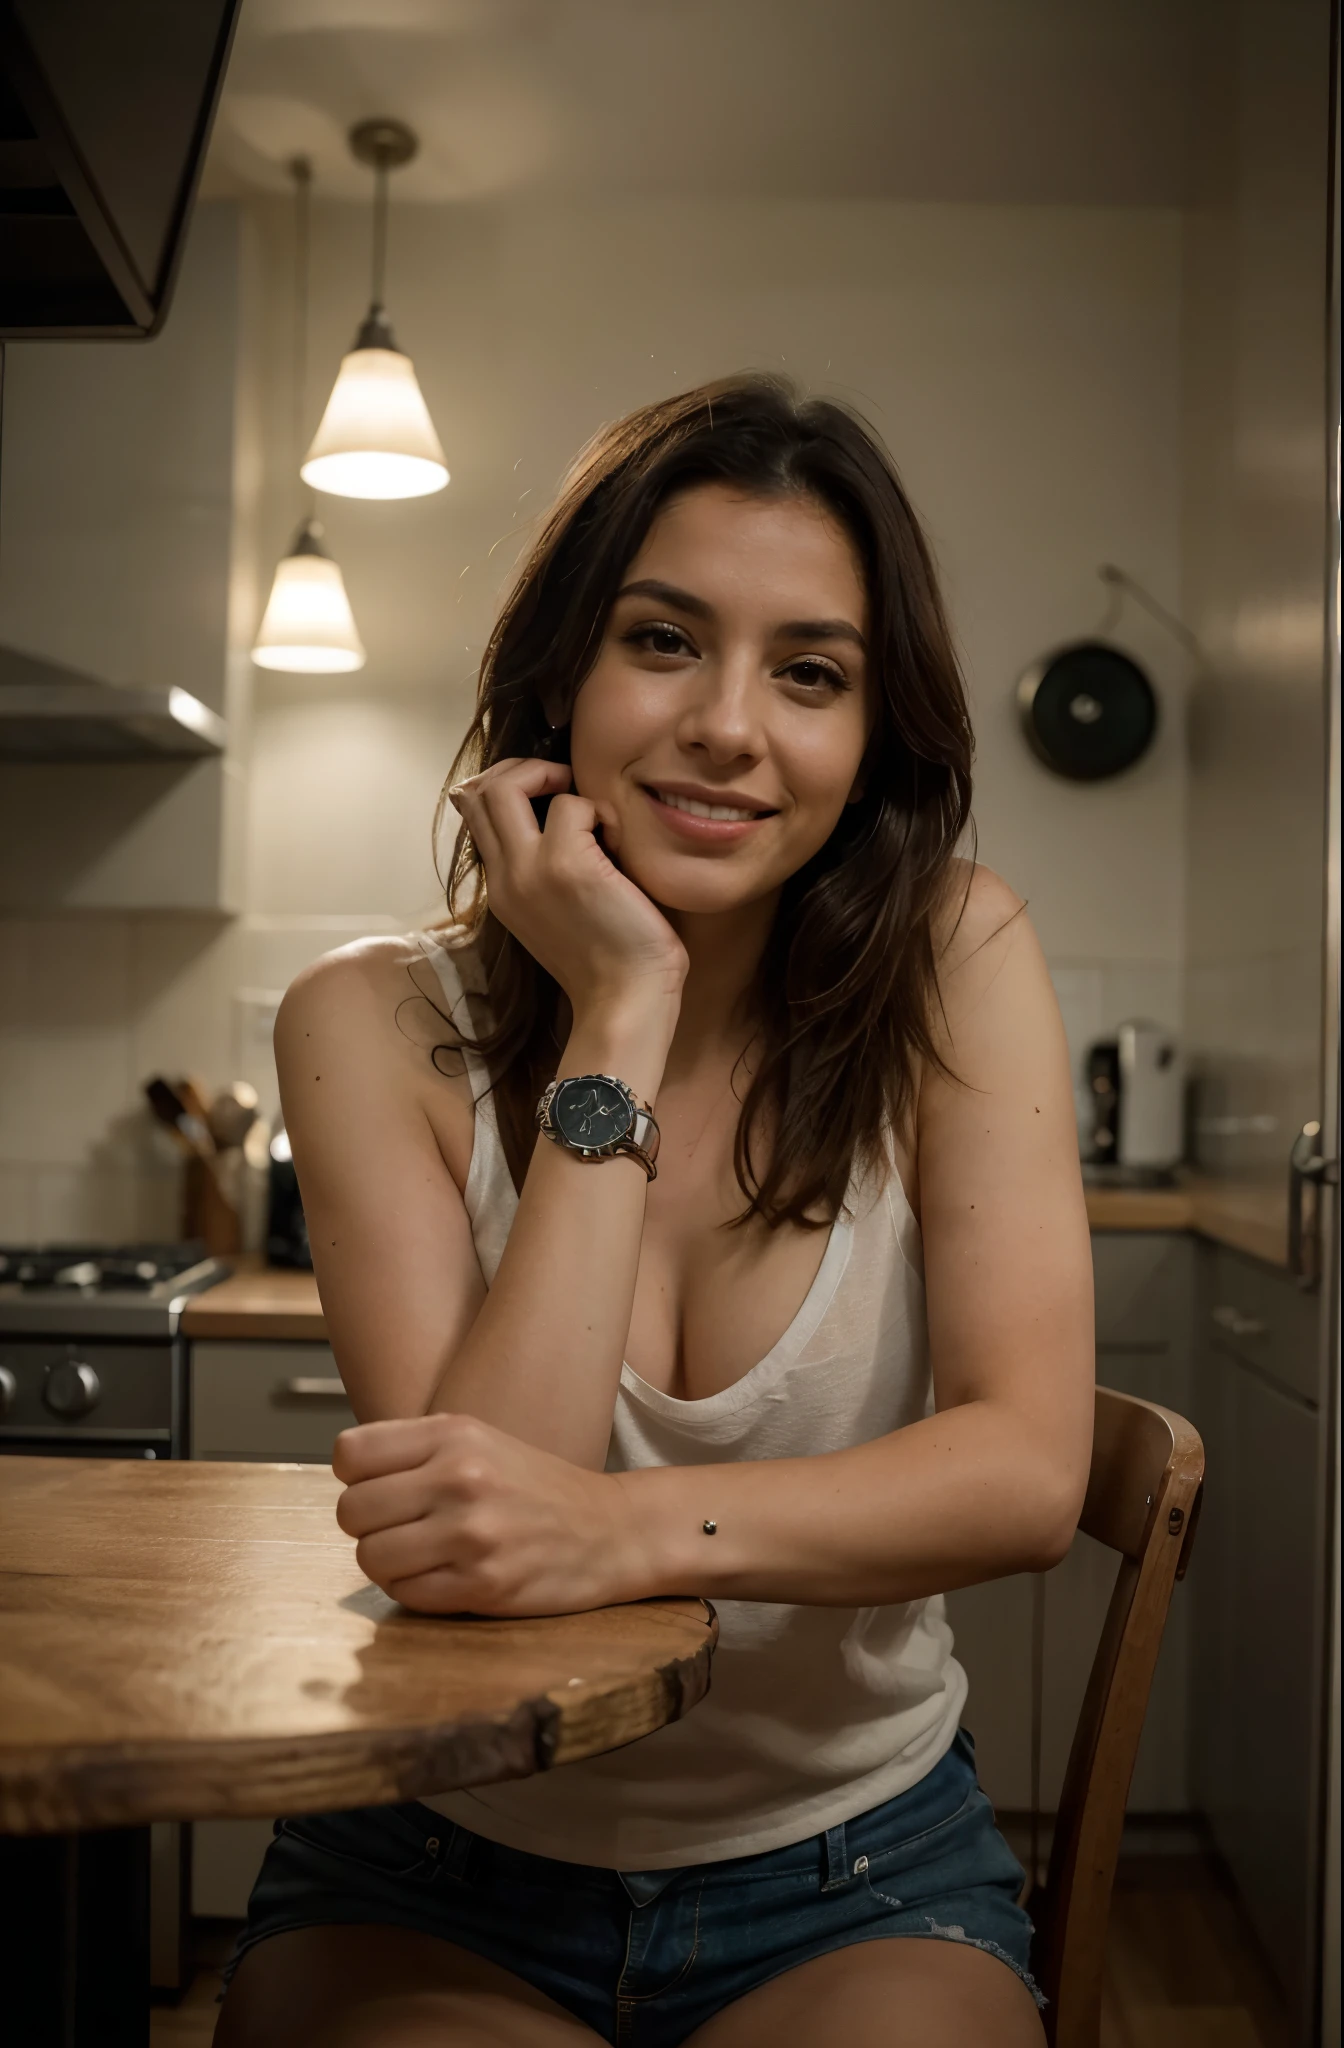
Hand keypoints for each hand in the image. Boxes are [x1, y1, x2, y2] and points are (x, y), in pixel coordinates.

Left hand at [333, 1411, 646, 1614]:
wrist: (609, 1530)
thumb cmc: (533, 1487)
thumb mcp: (478, 1441)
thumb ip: (413, 1450)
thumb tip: (345, 1477)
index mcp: (454, 1434)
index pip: (350, 1454)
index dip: (356, 1479)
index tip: (383, 1489)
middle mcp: (460, 1477)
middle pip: (351, 1511)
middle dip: (369, 1526)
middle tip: (404, 1528)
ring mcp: (472, 1533)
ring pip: (371, 1557)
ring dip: (389, 1564)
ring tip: (424, 1555)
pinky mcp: (483, 1584)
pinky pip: (404, 1594)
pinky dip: (415, 1591)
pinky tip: (446, 1576)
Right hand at [448, 757, 686, 1018]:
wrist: (626, 1002)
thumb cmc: (610, 960)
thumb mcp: (560, 913)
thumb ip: (547, 872)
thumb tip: (562, 821)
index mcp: (502, 890)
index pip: (471, 813)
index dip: (502, 784)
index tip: (545, 793)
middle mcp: (505, 878)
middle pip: (477, 790)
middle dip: (520, 768)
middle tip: (562, 783)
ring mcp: (530, 872)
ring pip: (506, 786)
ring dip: (554, 779)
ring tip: (590, 812)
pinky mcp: (568, 867)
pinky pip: (573, 805)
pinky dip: (600, 811)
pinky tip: (620, 844)